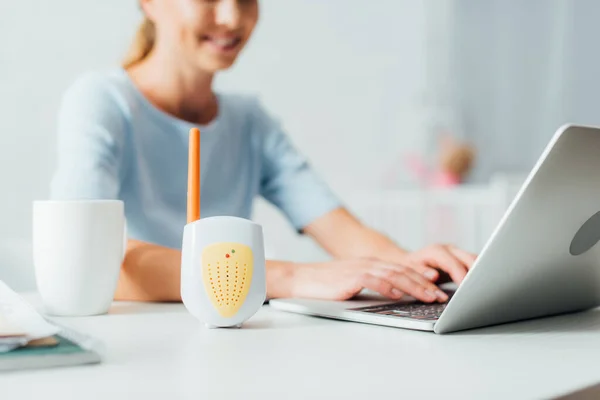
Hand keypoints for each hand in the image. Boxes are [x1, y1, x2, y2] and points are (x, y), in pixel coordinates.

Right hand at [288, 259, 449, 301]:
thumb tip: (396, 296)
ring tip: (428, 297)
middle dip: (425, 284)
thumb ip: (375, 286)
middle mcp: (369, 264)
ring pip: (394, 276)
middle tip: (440, 296)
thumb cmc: (326, 284)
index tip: (438, 290)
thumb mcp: (355, 283)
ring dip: (414, 286)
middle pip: (403, 272)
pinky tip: (398, 295)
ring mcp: (360, 269)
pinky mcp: (350, 278)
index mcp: (372, 265)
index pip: (403, 271)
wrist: (302, 279)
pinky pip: (373, 281)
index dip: (422, 280)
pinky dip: (387, 287)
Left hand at [398, 244, 476, 284]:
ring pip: (475, 260)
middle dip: (476, 274)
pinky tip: (481, 285)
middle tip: (480, 291)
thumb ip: (421, 272)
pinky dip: (479, 274)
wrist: (408, 262)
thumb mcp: (410, 270)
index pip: (453, 263)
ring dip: (481, 273)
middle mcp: (449, 249)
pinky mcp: (462, 259)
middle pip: (470, 259)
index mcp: (436, 251)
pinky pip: (475, 264)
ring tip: (485, 289)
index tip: (467, 290)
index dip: (462, 277)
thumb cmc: (408, 267)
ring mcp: (457, 253)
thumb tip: (433, 276)